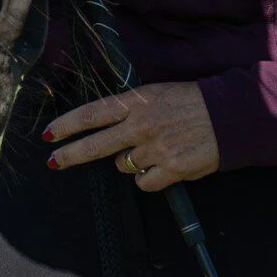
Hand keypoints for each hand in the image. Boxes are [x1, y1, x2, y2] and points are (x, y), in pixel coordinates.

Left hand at [44, 82, 219, 190]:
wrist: (227, 116)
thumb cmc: (189, 101)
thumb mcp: (155, 93)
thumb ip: (130, 109)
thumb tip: (106, 125)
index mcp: (136, 102)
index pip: (92, 114)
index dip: (68, 125)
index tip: (49, 134)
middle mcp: (141, 125)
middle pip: (96, 144)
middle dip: (70, 155)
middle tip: (53, 161)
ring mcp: (155, 149)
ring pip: (123, 165)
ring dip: (130, 160)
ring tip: (154, 146)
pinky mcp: (171, 170)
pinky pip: (144, 182)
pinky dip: (149, 177)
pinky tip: (164, 164)